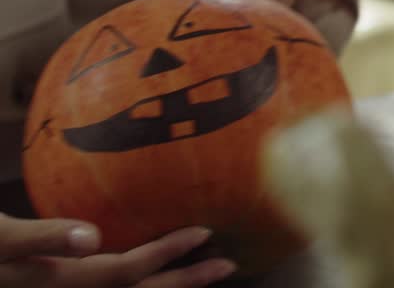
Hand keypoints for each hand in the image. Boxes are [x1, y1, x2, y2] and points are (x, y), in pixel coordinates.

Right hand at [0, 216, 234, 286]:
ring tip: (205, 271)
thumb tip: (92, 236)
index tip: (205, 233)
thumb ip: (43, 237)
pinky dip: (137, 286)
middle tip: (229, 265)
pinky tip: (151, 274)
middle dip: (183, 282)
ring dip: (166, 287)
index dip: (165, 254)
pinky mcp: (56, 287)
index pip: (125, 273)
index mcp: (56, 283)